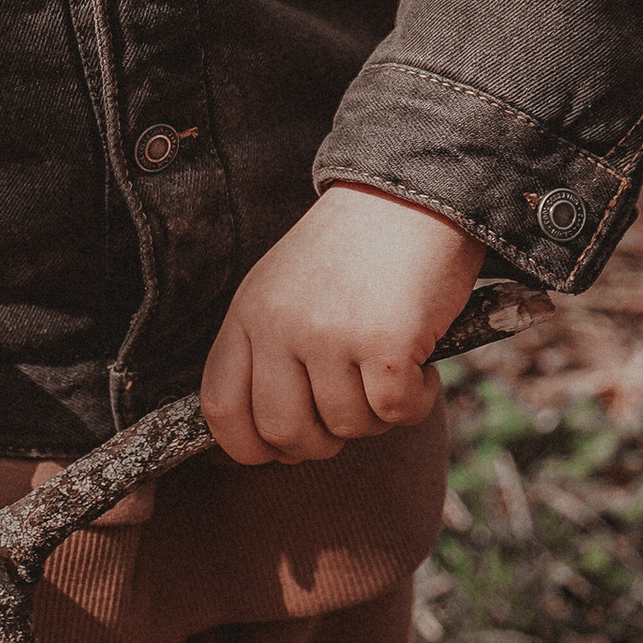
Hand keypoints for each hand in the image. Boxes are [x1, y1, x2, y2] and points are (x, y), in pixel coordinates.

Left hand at [199, 186, 482, 466]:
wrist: (413, 194)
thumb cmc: (353, 251)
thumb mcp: (285, 289)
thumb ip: (267, 353)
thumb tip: (272, 442)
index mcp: (247, 312)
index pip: (221, 409)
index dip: (250, 446)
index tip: (283, 447)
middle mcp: (280, 324)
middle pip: (283, 432)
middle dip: (322, 440)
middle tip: (350, 409)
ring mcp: (331, 334)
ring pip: (347, 428)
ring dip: (377, 415)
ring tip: (388, 367)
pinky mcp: (386, 343)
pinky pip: (395, 413)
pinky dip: (416, 403)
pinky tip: (421, 366)